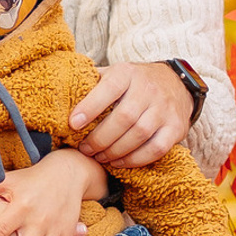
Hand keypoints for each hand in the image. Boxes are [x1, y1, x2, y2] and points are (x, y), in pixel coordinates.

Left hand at [71, 61, 193, 168]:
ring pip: (139, 134)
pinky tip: (119, 162)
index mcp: (127, 73)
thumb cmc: (133, 83)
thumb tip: (59, 93)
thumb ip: (91, 82)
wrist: (175, 83)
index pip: (109, 88)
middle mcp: (149, 89)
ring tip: (99, 157)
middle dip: (100, 138)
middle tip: (85, 149)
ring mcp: (165, 109)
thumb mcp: (113, 74)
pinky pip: (156, 148)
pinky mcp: (176, 127)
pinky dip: (135, 159)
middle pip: (124, 117)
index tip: (73, 124)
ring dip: (115, 151)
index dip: (90, 107)